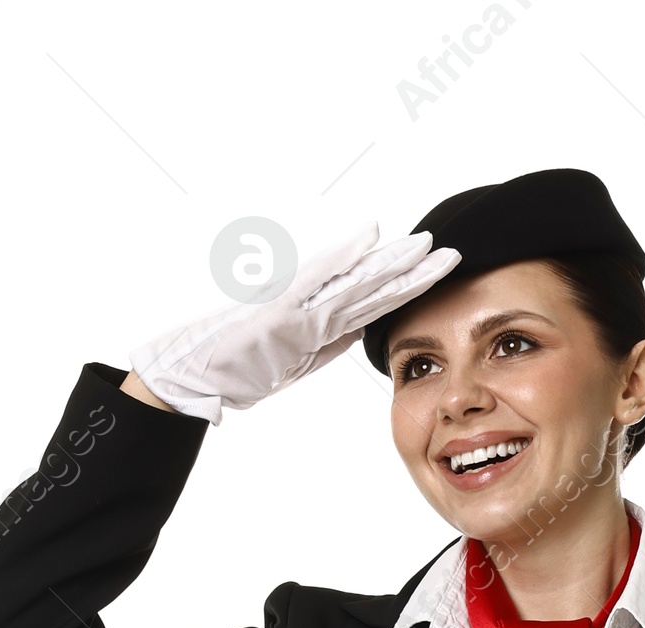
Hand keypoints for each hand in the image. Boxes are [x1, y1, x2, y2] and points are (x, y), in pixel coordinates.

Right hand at [127, 220, 460, 423]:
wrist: (193, 373)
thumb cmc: (235, 366)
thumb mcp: (294, 360)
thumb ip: (326, 343)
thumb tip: (360, 331)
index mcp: (320, 324)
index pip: (374, 303)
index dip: (408, 286)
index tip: (438, 271)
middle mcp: (313, 309)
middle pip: (373, 286)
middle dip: (413, 270)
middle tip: (451, 250)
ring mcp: (297, 307)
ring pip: (355, 280)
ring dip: (391, 261)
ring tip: (423, 243)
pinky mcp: (279, 309)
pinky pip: (317, 279)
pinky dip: (344, 256)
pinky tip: (368, 237)